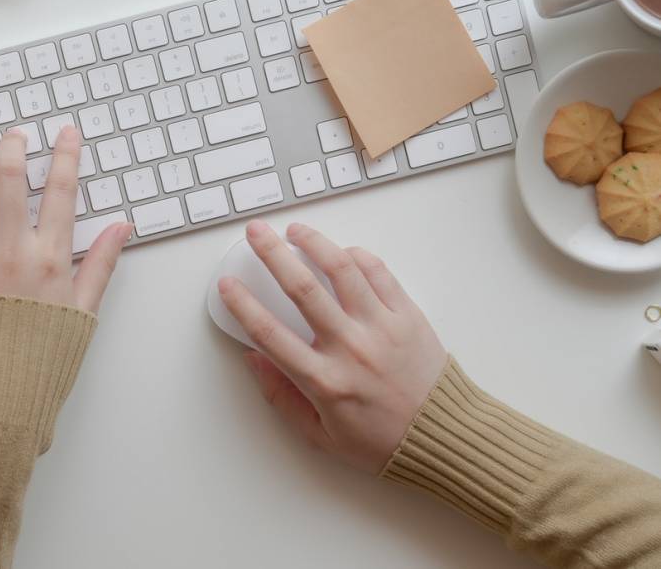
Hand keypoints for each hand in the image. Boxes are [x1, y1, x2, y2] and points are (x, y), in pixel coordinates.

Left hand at [0, 126, 131, 312]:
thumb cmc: (43, 358)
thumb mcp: (83, 310)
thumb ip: (100, 263)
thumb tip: (120, 225)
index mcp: (49, 258)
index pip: (61, 191)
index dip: (66, 155)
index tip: (66, 134)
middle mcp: (9, 251)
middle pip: (8, 179)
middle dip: (14, 146)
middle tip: (17, 136)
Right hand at [218, 221, 447, 473]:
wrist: (442, 435)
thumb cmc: (382, 439)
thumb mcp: (320, 435)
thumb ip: (281, 397)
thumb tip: (254, 360)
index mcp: (324, 380)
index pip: (270, 332)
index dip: (242, 304)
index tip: (228, 285)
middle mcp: (351, 347)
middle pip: (302, 288)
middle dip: (272, 254)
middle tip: (256, 234)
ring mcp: (381, 327)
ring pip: (342, 269)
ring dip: (314, 243)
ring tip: (296, 230)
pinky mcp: (407, 315)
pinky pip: (378, 273)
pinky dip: (356, 256)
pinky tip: (340, 252)